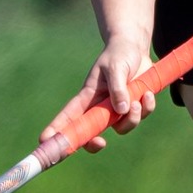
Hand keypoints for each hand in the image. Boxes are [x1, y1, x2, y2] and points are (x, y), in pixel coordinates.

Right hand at [40, 31, 155, 153]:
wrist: (136, 48)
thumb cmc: (119, 54)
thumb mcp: (116, 67)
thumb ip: (117, 88)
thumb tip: (121, 110)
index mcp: (88, 96)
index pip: (69, 115)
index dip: (57, 129)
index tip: (45, 140)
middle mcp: (101, 107)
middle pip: (91, 133)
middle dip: (93, 143)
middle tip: (101, 142)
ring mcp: (117, 109)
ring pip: (121, 127)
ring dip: (132, 118)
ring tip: (139, 100)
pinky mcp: (134, 107)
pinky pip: (140, 117)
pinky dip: (146, 108)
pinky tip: (148, 94)